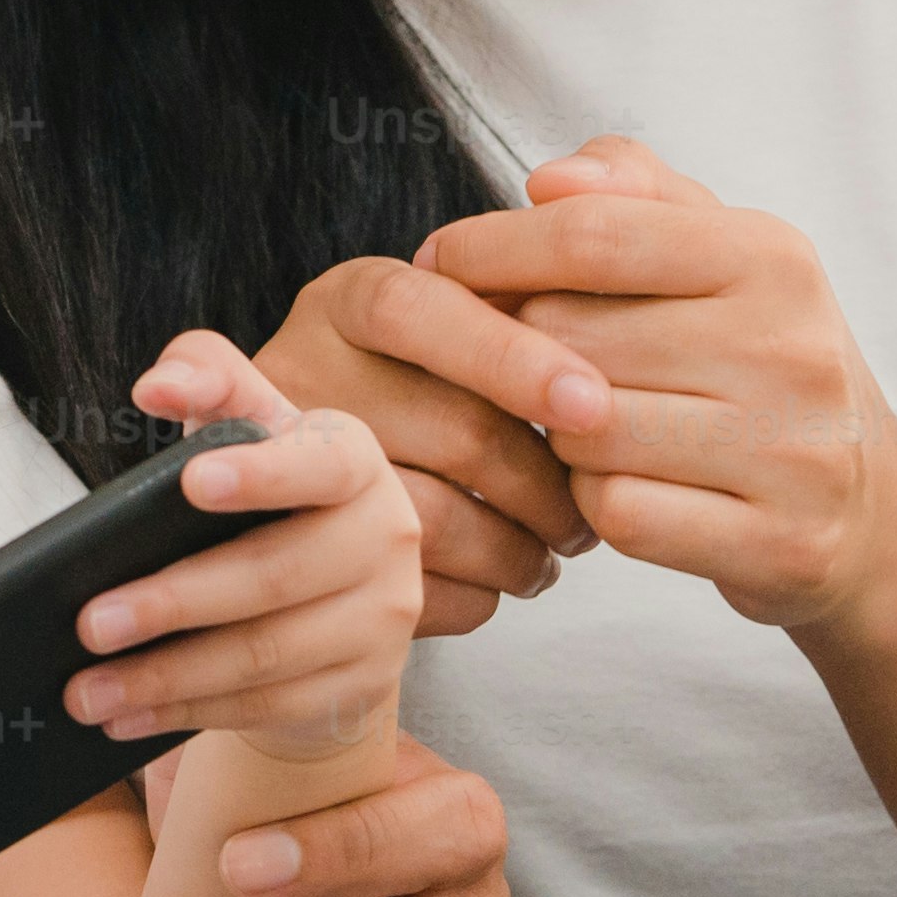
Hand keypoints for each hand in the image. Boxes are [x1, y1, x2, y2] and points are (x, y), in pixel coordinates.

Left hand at [64, 329, 433, 753]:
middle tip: (88, 623)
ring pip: (264, 656)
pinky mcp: (364, 685)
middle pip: (272, 577)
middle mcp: (386, 537)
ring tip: (85, 689)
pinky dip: (188, 713)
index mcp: (354, 462)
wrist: (336, 591)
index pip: (318, 465)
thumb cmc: (269, 492)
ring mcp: (384, 619)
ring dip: (165, 678)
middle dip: (172, 602)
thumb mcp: (246, 425)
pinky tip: (125, 717)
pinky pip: (267, 706)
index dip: (260, 474)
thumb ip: (207, 378)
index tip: (192, 481)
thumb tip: (156, 386)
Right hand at [261, 254, 606, 632]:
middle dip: (547, 487)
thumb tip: (609, 397)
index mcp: (347, 300)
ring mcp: (287, 467)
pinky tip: (490, 584)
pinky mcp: (293, 555)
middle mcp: (304, 370)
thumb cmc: (402, 381)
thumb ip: (511, 322)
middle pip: (455, 431)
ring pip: (438, 522)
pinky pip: (410, 587)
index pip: (423, 314)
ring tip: (548, 556)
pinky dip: (473, 596)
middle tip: (586, 519)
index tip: (594, 406)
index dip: (511, 359)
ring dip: (517, 552)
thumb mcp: (437, 322)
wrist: (290, 462)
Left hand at [417, 137, 896, 640]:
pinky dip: (595, 504)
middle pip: (572, 339)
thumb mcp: (720, 252)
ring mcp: (796, 454)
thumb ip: (631, 189)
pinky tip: (619, 487)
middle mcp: (793, 348)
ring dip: (555, 435)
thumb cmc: (757, 359)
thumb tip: (547, 181)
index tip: (437, 267)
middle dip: (523, 352)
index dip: (492, 250)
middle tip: (524, 367)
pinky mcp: (782, 546)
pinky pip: (620, 515)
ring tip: (580, 427)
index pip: (593, 235)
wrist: (872, 508)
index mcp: (772, 257)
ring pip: (585, 433)